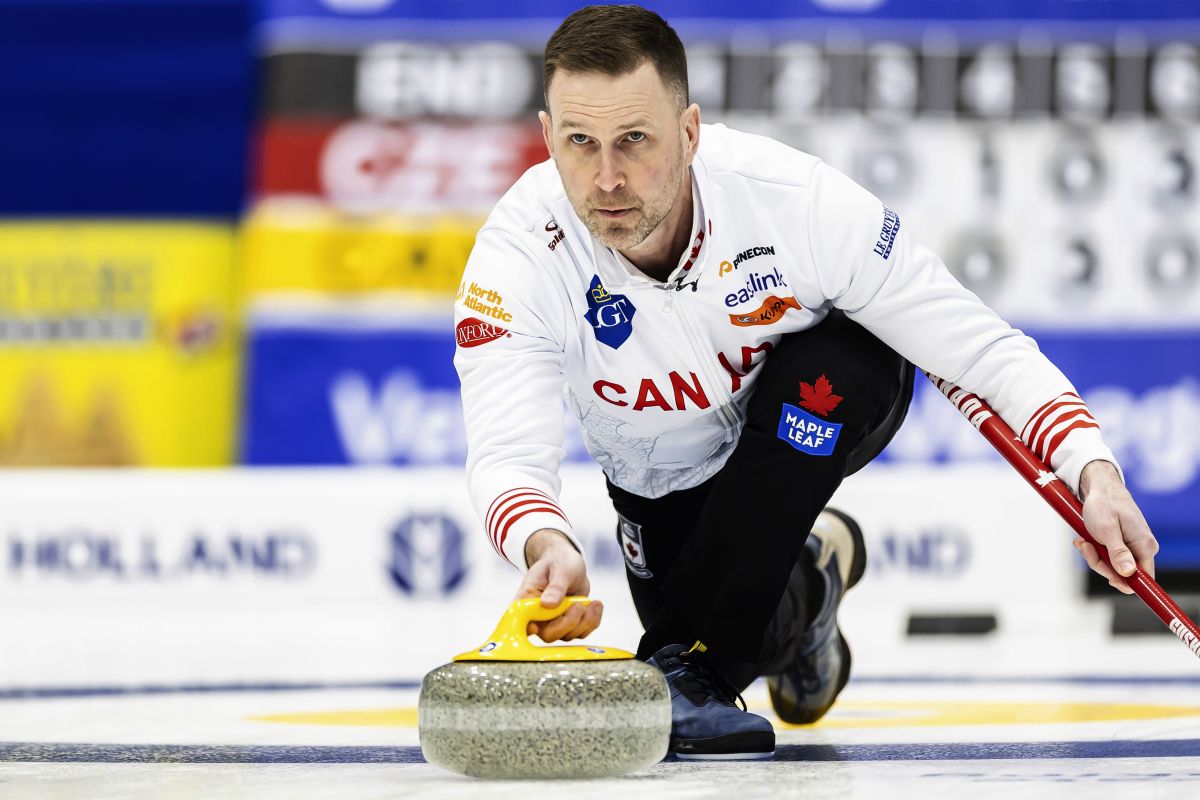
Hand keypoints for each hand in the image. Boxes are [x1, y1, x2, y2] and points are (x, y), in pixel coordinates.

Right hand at [516, 529, 602, 641]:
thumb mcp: (560, 568)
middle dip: (568, 622)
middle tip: (579, 604)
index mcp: (526, 601)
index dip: (526, 629)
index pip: (520, 621)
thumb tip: (547, 604)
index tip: (536, 627)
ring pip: (567, 635)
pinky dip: (592, 621)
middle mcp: (537, 616)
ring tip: (593, 602)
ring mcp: (553, 623)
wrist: (568, 563)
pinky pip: (581, 632)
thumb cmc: (558, 561)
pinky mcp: (569, 625)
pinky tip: (596, 606)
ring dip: (584, 621)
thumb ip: (555, 586)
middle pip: (548, 634)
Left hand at [1077, 460, 1158, 594]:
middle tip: (1087, 547)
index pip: (1144, 580)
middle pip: (1123, 575)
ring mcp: (1132, 547)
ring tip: (1083, 541)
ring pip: (1112, 566)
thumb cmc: (1103, 505)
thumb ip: (1118, 553)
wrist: (1099, 487)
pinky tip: (1084, 540)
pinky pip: (1107, 556)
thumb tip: (1128, 573)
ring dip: (1093, 555)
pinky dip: (1093, 550)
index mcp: (1145, 546)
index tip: (1107, 578)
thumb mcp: (1106, 530)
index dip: (1124, 583)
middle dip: (1100, 564)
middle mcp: (1142, 549)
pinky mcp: (1121, 544)